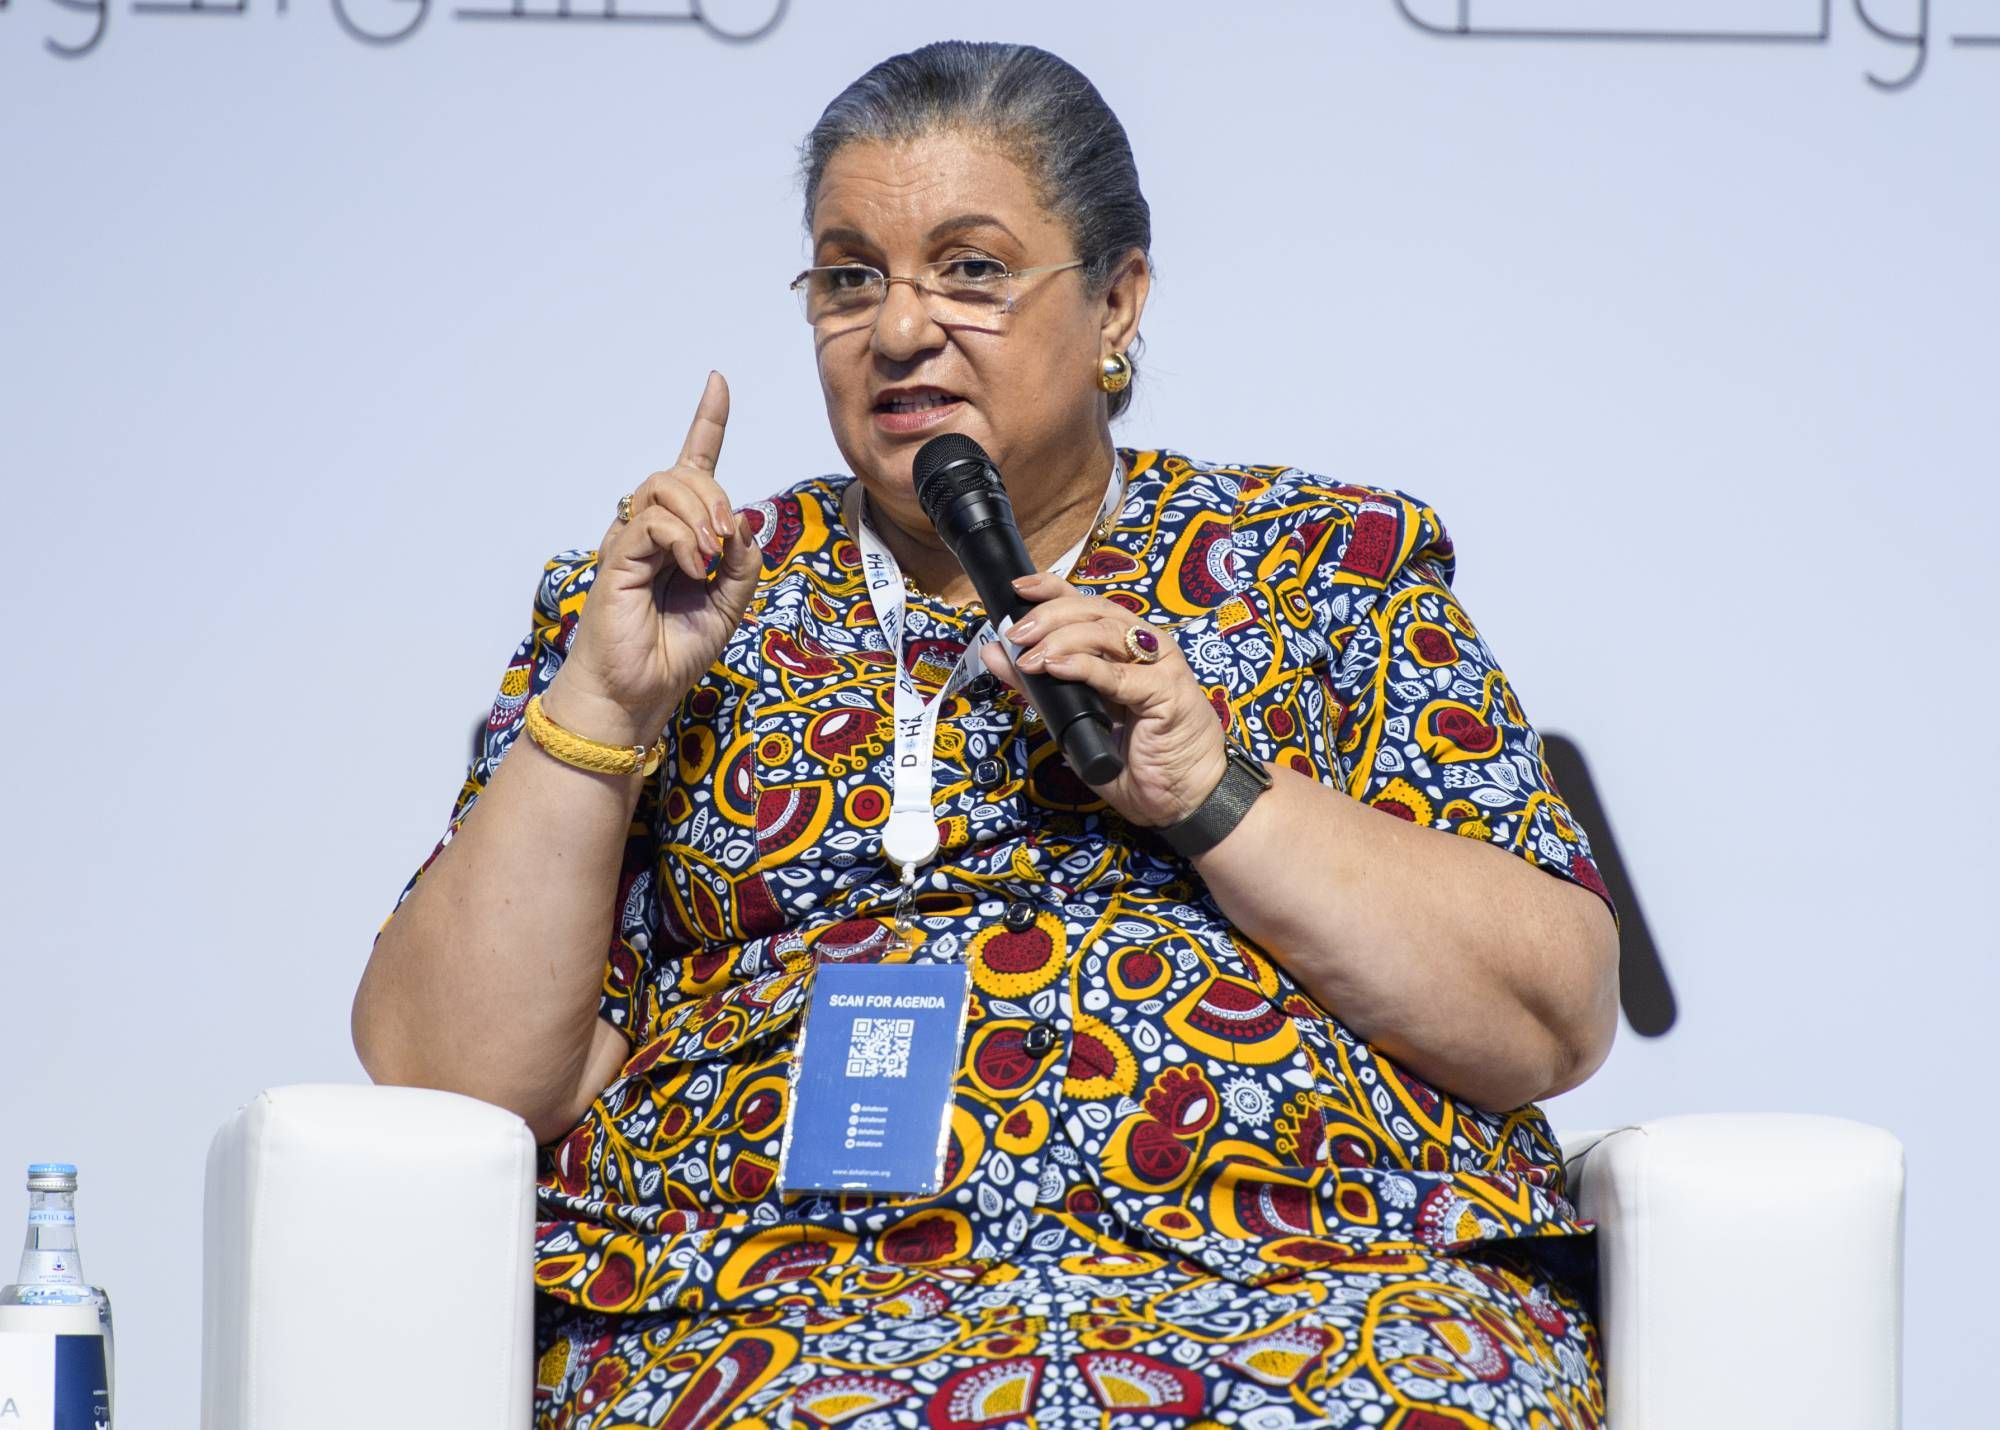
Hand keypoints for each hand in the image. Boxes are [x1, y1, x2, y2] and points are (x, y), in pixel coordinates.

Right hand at [542, 371, 760, 746]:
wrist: (637, 692)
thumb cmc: (675, 650)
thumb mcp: (731, 603)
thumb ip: (744, 560)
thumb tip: (743, 520)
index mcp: (681, 534)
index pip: (694, 465)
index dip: (707, 422)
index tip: (717, 382)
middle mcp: (651, 529)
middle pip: (686, 473)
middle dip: (717, 499)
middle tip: (729, 544)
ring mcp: (629, 540)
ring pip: (667, 486)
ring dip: (703, 515)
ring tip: (711, 559)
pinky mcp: (617, 557)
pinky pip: (653, 521)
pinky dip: (684, 540)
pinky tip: (694, 569)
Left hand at [981, 571, 1228, 827]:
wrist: (1184, 798)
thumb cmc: (1136, 760)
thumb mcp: (1074, 720)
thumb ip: (1039, 686)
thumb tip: (997, 653)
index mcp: (1126, 647)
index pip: (1087, 604)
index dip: (1052, 589)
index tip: (1018, 589)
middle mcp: (1145, 647)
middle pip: (1094, 612)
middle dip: (1050, 616)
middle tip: (1017, 635)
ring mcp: (1160, 666)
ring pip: (1106, 633)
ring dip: (1062, 639)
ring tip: (1032, 657)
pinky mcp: (1166, 691)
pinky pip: (1119, 674)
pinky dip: (1085, 666)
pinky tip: (1058, 667)